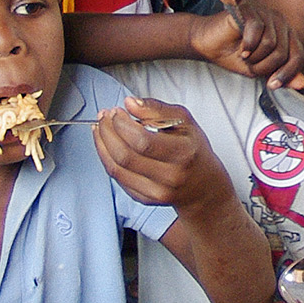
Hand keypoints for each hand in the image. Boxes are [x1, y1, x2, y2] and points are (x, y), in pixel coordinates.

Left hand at [94, 98, 219, 208]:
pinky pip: (118, 180)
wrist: (202, 186)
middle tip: (104, 117)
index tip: (115, 112)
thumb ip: (157, 109)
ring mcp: (157, 191)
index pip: (142, 141)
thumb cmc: (192, 150)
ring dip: (102, 145)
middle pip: (125, 156)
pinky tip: (106, 145)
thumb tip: (130, 103)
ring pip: (116, 169)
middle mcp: (170, 176)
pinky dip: (107, 160)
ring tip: (100, 128)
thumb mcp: (184, 122)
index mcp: (182, 153)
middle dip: (107, 132)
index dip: (122, 125)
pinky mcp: (145, 199)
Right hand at [190, 0, 303, 88]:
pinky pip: (257, 30)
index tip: (271, 85)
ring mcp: (266, 13)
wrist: (207, 43)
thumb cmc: (233, 54)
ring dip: (254, 57)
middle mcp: (280, 22)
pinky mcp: (250, 9)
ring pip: (271, 44)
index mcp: (286, 35)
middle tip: (250, 66)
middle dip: (264, 67)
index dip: (287, 74)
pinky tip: (241, 49)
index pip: (299, 56)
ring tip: (244, 55)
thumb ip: (282, 75)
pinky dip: (248, 45)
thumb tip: (302, 84)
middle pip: (284, 53)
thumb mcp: (260, 70)